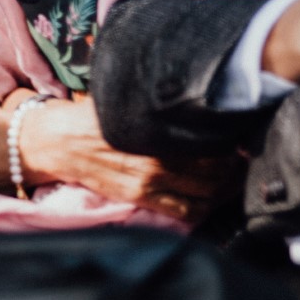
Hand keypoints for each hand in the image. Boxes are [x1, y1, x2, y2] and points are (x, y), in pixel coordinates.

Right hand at [17, 95, 235, 224]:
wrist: (56, 141)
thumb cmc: (91, 114)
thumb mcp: (124, 96)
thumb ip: (156, 99)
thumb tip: (190, 88)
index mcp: (155, 128)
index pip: (212, 139)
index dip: (235, 140)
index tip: (243, 134)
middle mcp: (157, 157)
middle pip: (217, 168)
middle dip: (236, 166)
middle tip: (244, 158)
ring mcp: (150, 182)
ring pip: (207, 193)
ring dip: (225, 189)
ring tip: (231, 179)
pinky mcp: (141, 198)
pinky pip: (186, 211)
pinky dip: (204, 207)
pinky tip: (209, 197)